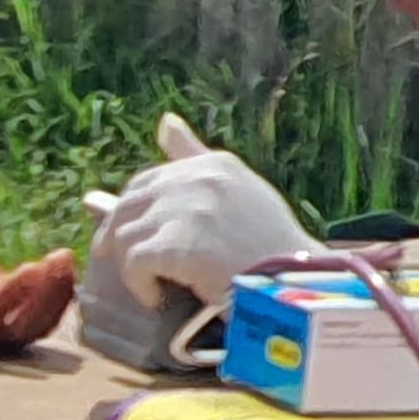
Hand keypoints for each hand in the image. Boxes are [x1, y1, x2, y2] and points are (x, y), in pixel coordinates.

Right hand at [0, 217, 74, 350]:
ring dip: (56, 297)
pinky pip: (39, 316)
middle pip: (14, 331)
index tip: (31, 268)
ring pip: (32, 328)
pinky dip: (57, 295)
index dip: (9, 297)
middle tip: (59, 259)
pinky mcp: (9, 312)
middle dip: (44, 300)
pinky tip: (65, 265)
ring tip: (65, 258)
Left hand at [90, 113, 317, 310]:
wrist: (299, 286)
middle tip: (127, 268)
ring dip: (133, 267)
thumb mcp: (242, 189)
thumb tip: (165, 121)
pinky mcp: (178, 245)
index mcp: (215, 165)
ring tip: (154, 287)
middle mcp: (199, 179)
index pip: (147, 179)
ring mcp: (188, 210)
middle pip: (129, 205)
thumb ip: (199, 155)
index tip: (126, 236)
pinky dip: (139, 286)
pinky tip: (157, 298)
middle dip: (118, 238)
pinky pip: (134, 262)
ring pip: (125, 235)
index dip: (131, 210)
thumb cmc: (274, 247)